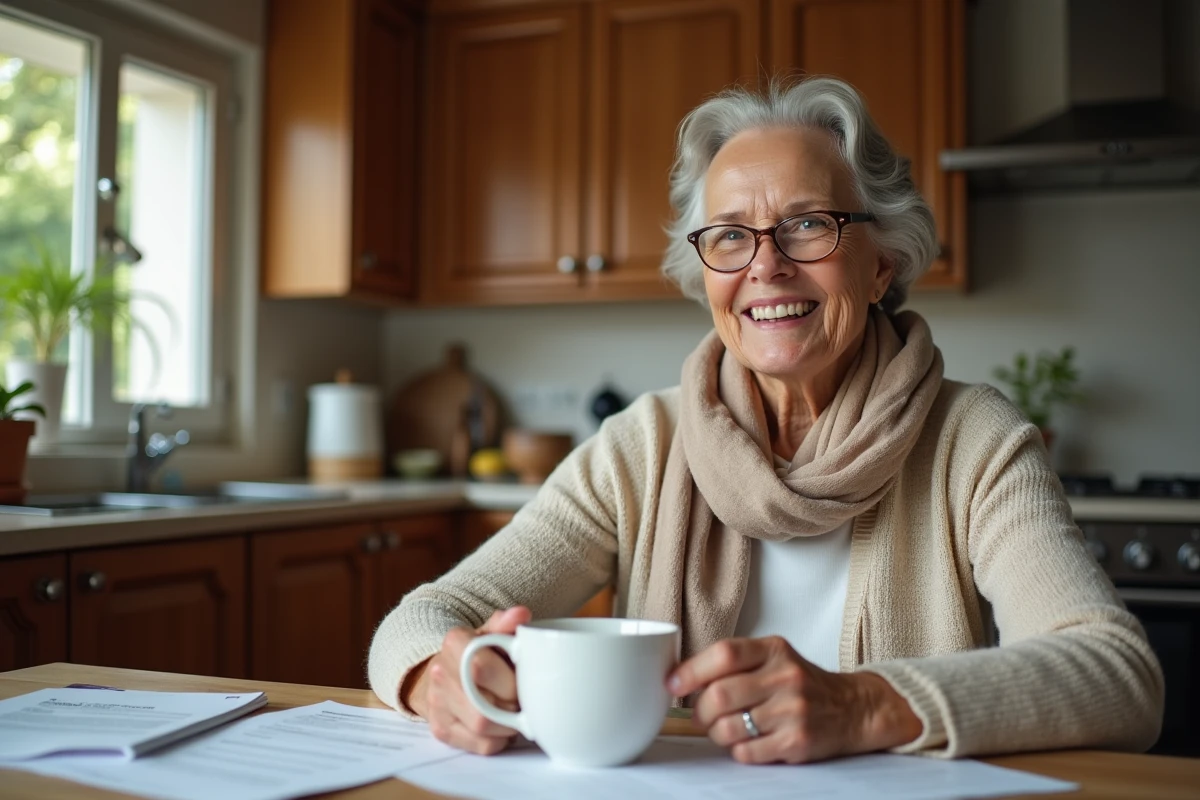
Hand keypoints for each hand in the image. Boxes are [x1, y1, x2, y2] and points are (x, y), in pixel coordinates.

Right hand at [404, 606, 531, 754]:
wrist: (445, 671)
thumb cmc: (479, 652)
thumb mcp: (491, 632)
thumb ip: (507, 624)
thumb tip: (521, 615)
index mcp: (455, 642)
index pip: (482, 667)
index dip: (509, 681)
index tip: (521, 679)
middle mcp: (440, 673)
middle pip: (484, 706)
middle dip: (513, 706)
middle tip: (521, 699)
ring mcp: (437, 704)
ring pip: (483, 730)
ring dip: (509, 725)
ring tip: (513, 711)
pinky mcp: (441, 729)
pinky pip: (481, 745)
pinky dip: (500, 738)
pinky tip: (501, 724)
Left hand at [667, 636, 921, 763]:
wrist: (851, 708)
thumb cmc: (800, 683)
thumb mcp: (773, 658)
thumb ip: (734, 663)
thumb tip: (680, 678)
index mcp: (773, 649)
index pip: (724, 654)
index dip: (691, 671)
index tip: (673, 684)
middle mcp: (784, 676)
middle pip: (719, 695)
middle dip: (700, 710)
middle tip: (702, 715)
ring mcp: (792, 710)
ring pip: (728, 728)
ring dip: (717, 733)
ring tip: (726, 729)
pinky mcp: (797, 742)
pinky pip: (746, 753)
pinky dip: (739, 750)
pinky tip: (750, 741)